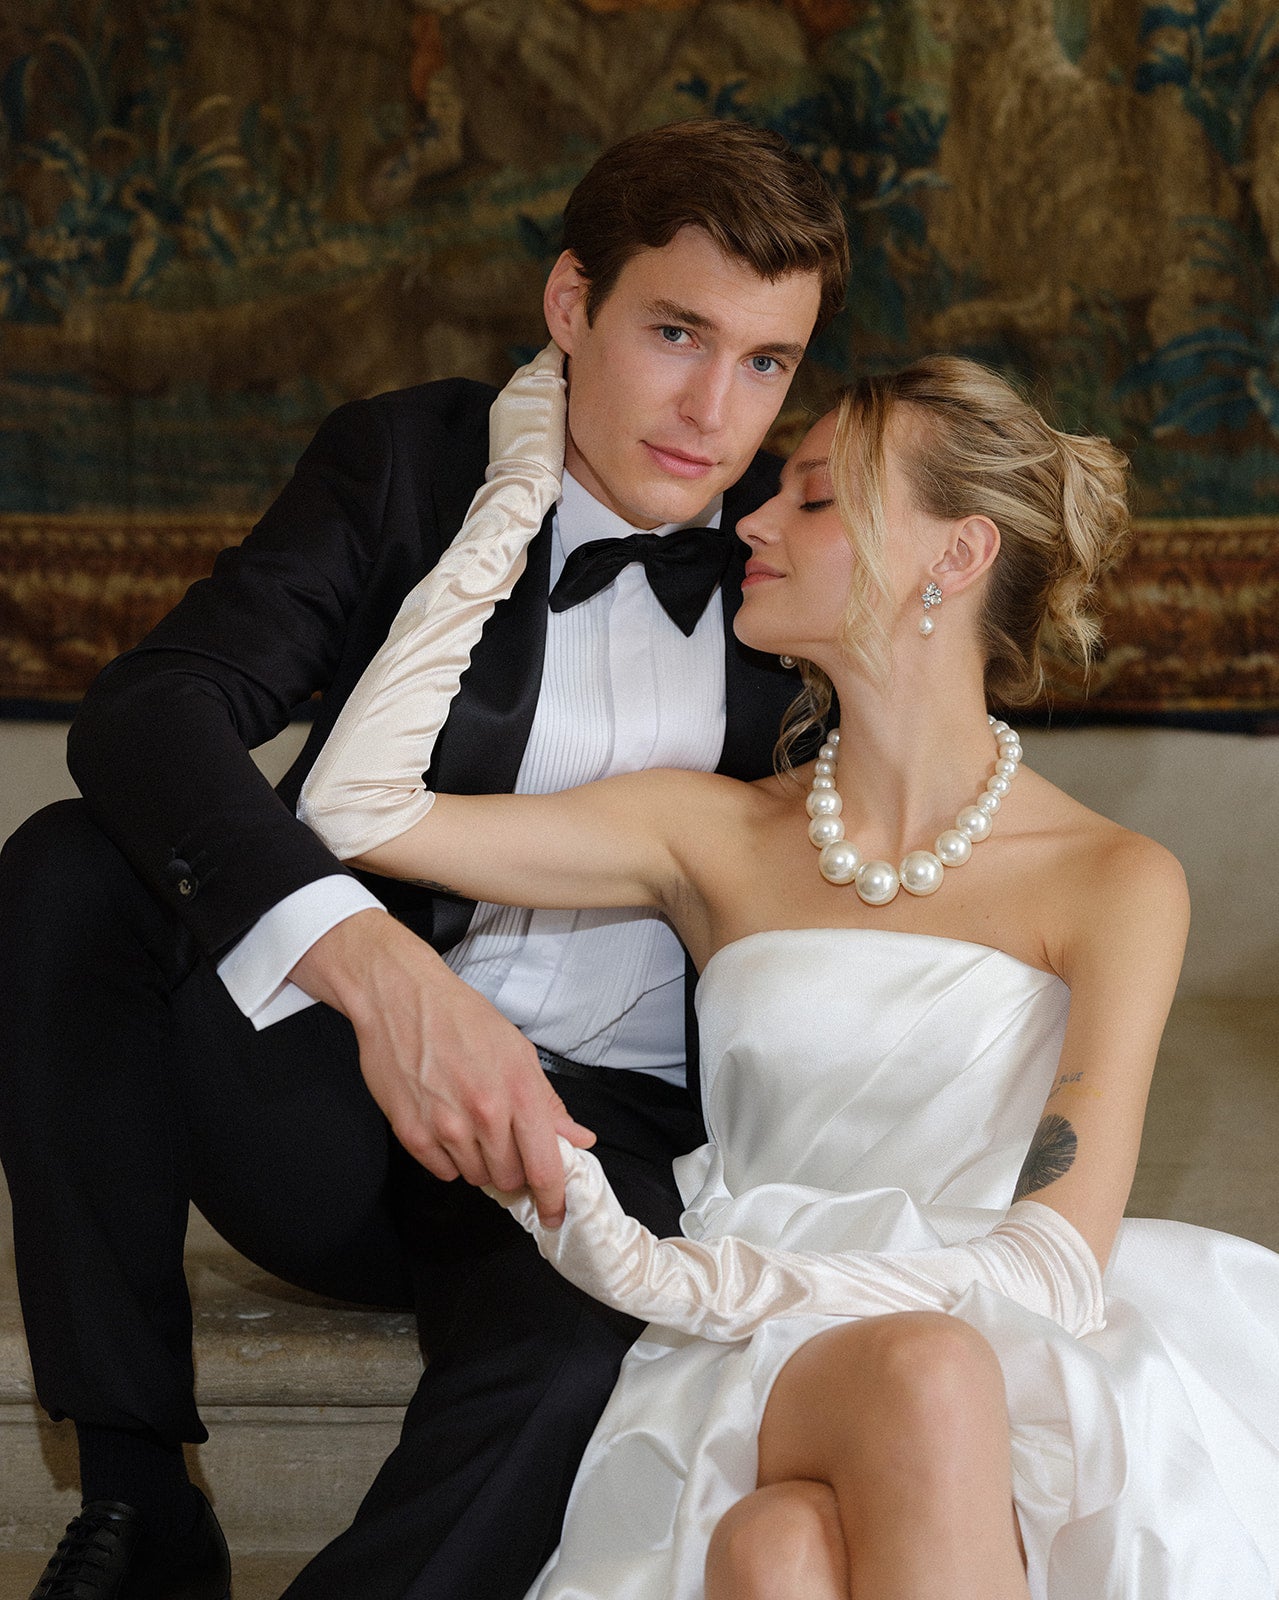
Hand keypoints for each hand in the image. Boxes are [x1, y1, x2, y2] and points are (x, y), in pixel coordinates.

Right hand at [290, 909, 594, 1224]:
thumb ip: (548, 1102)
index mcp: (518, 1090)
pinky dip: (450, 1158)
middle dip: (514, 1170)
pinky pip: (442, 1171)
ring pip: (476, 1177)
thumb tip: (578, 1139)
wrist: (400, 998)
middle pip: (510, 1178)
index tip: (555, 1214)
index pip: (544, 1166)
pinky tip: (447, 1125)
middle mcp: (484, 1113)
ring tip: (472, 1125)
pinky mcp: (411, 1133)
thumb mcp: (518, 1050)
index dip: (553, 1198)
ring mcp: (445, 1126)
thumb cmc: (462, 1018)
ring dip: (481, 1162)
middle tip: (506, 1144)